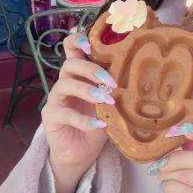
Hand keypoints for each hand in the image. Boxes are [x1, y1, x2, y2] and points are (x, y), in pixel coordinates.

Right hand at [42, 34, 114, 192]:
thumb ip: (116, 87)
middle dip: (92, 70)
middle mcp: (65, 81)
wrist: (81, 152)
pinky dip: (83, 120)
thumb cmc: (98, 120)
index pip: (71, 48)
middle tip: (112, 83)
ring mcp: (55, 98)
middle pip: (70, 64)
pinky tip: (99, 125)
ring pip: (65, 85)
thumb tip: (141, 75)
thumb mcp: (110, 101)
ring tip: (107, 100)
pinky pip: (64, 114)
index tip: (91, 45)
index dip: (77, 41)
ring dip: (88, 91)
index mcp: (79, 73)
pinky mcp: (50, 116)